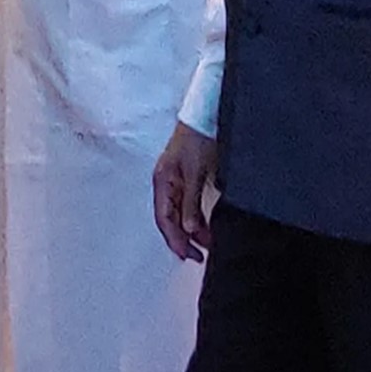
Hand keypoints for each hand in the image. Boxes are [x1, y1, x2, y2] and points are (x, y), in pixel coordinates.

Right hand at [150, 126, 218, 264]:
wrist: (206, 115)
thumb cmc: (197, 139)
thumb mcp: (195, 172)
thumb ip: (190, 200)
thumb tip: (188, 229)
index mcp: (162, 182)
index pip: (165, 218)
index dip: (175, 238)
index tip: (188, 254)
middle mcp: (166, 185)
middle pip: (171, 219)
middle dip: (183, 239)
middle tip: (199, 256)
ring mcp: (175, 183)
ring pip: (180, 214)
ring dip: (192, 231)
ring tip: (207, 244)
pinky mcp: (187, 180)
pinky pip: (188, 206)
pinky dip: (197, 218)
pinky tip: (206, 228)